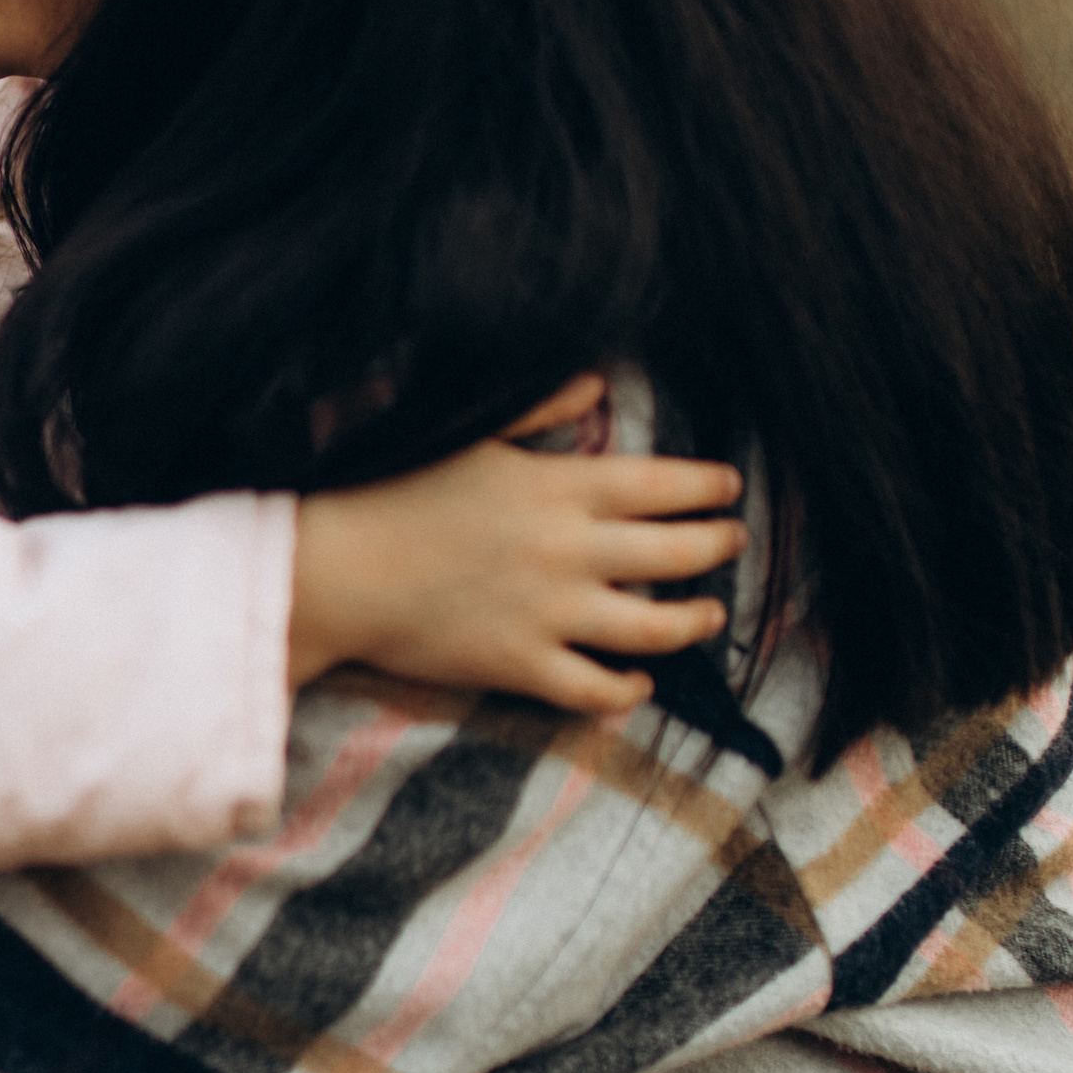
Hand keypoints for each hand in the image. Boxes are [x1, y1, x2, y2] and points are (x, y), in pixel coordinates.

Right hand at [290, 374, 746, 713]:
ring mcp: (550, 613)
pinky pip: (597, 689)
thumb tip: (596, 383)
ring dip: (693, 620)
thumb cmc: (397, 492)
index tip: (730, 488)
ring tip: (709, 614)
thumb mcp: (474, 434)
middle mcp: (569, 550)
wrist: (339, 567)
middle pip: (676, 553)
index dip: (708, 487)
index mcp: (559, 488)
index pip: (663, 485)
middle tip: (733, 540)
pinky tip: (639, 682)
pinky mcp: (522, 665)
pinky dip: (627, 689)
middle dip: (717, 545)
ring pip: (655, 627)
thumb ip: (541, 409)